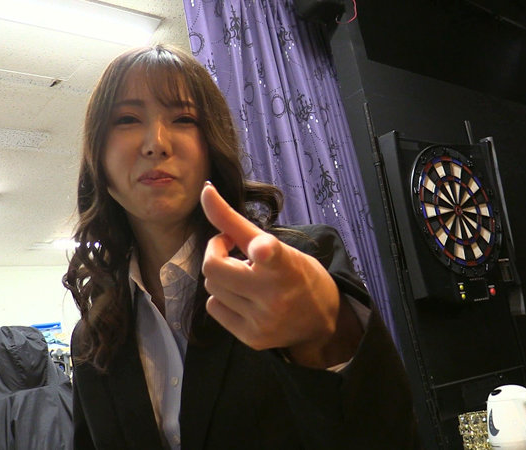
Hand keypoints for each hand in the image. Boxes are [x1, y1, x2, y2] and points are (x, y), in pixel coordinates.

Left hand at [200, 183, 346, 367]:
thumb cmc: (297, 275)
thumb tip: (204, 188)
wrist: (321, 322)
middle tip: (234, 250)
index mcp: (286, 266)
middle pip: (213, 268)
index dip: (263, 250)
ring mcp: (261, 321)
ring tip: (246, 277)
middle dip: (216, 253)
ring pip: (211, 287)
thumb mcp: (276, 244)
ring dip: (222, 276)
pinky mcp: (251, 338)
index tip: (262, 249)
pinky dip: (222, 297)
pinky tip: (243, 297)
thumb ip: (235, 220)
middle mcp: (274, 296)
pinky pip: (213, 307)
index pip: (271, 256)